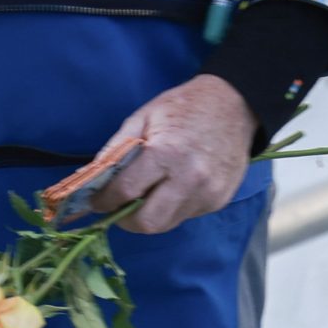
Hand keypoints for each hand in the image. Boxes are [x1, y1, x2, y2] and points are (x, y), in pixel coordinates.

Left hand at [96, 76, 254, 234]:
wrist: (236, 104)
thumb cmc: (185, 106)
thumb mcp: (143, 117)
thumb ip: (116, 150)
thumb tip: (91, 181)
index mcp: (166, 153)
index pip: (125, 192)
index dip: (104, 201)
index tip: (96, 201)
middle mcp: (190, 179)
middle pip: (147, 222)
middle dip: (126, 219)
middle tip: (120, 206)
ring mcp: (208, 193)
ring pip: (167, 223)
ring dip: (151, 214)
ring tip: (148, 194)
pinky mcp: (219, 200)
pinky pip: (186, 215)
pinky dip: (173, 207)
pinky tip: (175, 186)